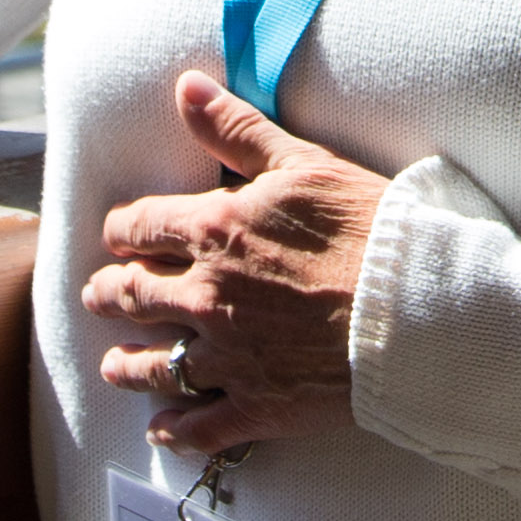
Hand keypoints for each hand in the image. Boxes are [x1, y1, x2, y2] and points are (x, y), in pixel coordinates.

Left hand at [84, 74, 381, 457]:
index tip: (120, 235)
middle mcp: (206, 295)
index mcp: (215, 231)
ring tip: (115, 365)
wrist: (419, 309)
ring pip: (152, 366)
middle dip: (111, 293)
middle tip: (101, 295)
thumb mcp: (305, 163)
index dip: (124, 230)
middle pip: (132, 295)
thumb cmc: (371, 229)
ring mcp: (228, 356)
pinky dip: (174, 431)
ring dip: (126, 365)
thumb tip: (185, 89)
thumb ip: (238, 130)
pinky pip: (198, 427)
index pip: (139, 227)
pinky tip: (163, 430)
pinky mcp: (257, 406)